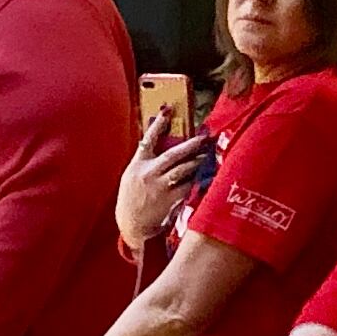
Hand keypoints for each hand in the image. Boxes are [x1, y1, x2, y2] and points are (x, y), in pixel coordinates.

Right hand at [112, 113, 217, 254]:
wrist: (131, 226)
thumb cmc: (132, 200)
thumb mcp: (131, 178)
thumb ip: (146, 163)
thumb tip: (162, 146)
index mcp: (137, 165)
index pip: (148, 139)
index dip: (159, 124)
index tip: (168, 110)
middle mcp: (148, 173)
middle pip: (173, 154)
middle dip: (190, 144)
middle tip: (203, 138)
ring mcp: (159, 187)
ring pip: (183, 169)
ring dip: (196, 161)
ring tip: (205, 155)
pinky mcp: (169, 200)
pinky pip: (186, 186)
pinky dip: (195, 180)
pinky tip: (203, 175)